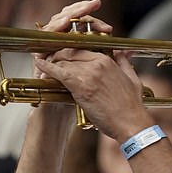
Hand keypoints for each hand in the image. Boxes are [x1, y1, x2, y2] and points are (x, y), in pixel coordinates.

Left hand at [34, 0, 148, 139]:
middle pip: (70, 53)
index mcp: (107, 60)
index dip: (69, 52)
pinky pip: (59, 73)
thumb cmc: (132, 106)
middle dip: (58, 55)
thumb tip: (120, 53)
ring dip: (52, 63)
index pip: (81, 49)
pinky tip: (39, 64)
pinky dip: (46, 67)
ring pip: (63, 61)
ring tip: (43, 65)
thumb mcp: (132, 79)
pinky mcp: (81, 88)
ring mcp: (88, 75)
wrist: (131, 124)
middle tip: (49, 60)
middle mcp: (96, 64)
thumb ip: (124, 62)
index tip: (62, 56)